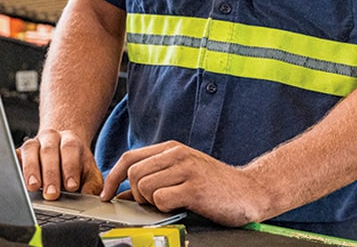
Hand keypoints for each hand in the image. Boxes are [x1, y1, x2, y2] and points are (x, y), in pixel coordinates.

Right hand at [17, 129, 103, 198]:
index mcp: (70, 140)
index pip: (70, 149)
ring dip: (31, 169)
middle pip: (49, 151)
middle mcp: (51, 138)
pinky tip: (17, 179)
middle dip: (51, 174)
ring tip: (33, 187)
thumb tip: (89, 197)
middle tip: (52, 193)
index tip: (72, 186)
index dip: (70, 168)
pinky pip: (15, 156)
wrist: (62, 150)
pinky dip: (16, 166)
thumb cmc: (76, 165)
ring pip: (31, 151)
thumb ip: (91, 185)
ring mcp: (34, 143)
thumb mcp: (89, 173)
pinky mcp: (20, 152)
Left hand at [101, 141, 268, 226]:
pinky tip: (180, 206)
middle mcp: (177, 154)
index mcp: (171, 149)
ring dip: (151, 203)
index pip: (129, 158)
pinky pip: (161, 200)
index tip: (107, 196)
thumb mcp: (182, 173)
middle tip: (152, 204)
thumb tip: (122, 195)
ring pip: (144, 187)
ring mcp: (186, 169)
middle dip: (136, 195)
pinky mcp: (194, 188)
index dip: (113, 178)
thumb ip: (155, 178)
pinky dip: (164, 209)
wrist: (250, 191)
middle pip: (133, 174)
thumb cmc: (214, 185)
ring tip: (170, 204)